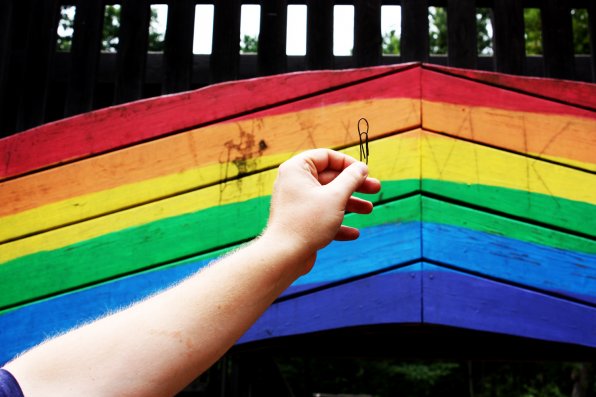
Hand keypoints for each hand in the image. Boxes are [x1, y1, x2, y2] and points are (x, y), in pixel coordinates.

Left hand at [264, 149, 380, 272]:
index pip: (326, 157)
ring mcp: (296, 203)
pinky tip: (354, 233)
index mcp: (297, 169)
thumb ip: (351, 178)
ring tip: (369, 210)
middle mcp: (294, 183)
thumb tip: (361, 167)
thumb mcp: (336, 196)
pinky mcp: (300, 221)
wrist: (284, 256)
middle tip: (376, 189)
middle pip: (330, 178)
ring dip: (350, 203)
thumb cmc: (308, 222)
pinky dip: (338, 222)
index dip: (348, 163)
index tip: (365, 172)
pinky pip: (322, 217)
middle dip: (354, 185)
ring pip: (328, 198)